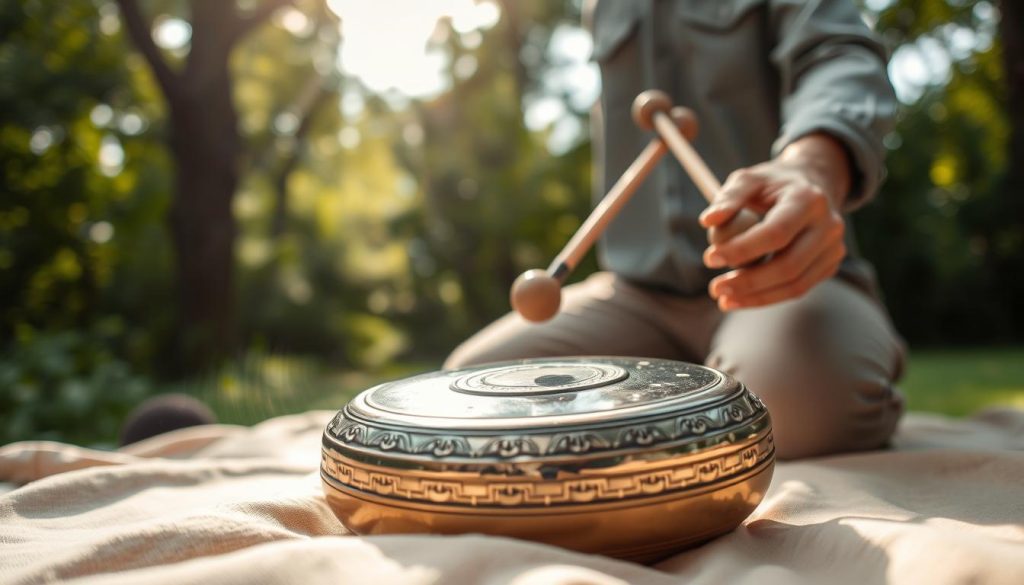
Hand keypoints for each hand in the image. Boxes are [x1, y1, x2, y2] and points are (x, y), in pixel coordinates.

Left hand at [699, 133, 851, 310]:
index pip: (776, 233)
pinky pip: (798, 288)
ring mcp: (834, 248)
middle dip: (748, 282)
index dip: (742, 249)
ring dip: (756, 297)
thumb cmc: (772, 184)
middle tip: (715, 288)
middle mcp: (828, 225)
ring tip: (723, 299)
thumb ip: (728, 197)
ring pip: (795, 285)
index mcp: (808, 199)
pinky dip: (768, 297)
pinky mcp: (829, 264)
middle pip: (788, 265)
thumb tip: (707, 220)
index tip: (710, 258)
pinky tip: (741, 298)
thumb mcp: (749, 179)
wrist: (811, 184)